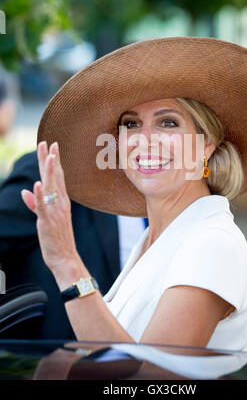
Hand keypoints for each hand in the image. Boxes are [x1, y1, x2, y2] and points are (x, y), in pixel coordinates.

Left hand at [21, 141, 78, 272]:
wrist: (66, 258)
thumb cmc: (58, 239)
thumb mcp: (46, 218)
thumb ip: (35, 204)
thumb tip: (25, 192)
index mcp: (61, 201)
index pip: (57, 177)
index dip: (54, 161)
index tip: (52, 146)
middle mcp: (60, 203)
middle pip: (55, 177)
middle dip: (51, 159)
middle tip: (48, 143)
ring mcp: (55, 212)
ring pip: (51, 188)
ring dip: (50, 171)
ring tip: (49, 156)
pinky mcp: (47, 221)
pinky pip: (42, 207)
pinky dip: (39, 196)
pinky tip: (37, 184)